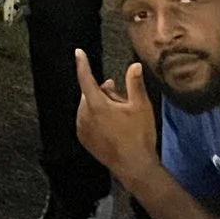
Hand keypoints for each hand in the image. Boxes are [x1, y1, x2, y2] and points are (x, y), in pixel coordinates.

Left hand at [73, 51, 161, 176]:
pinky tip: (112, 125)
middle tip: (120, 97)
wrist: (133, 166)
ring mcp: (82, 129)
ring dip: (100, 104)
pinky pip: (87, 121)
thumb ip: (135, 83)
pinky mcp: (84, 140)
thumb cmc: (138, 135)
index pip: (86, 78)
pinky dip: (96, 117)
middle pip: (89, 93)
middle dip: (102, 91)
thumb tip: (134, 66)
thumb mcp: (141, 106)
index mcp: (96, 105)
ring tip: (119, 114)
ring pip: (88, 107)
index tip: (78, 52)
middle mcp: (84, 116)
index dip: (82, 63)